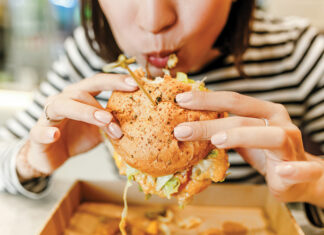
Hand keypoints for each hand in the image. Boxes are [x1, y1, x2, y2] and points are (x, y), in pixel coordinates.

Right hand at [16, 74, 137, 178]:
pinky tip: (55, 135)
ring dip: (86, 112)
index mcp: (79, 96)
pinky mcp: (38, 134)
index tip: (136, 83)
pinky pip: (41, 131)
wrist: (51, 156)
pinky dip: (47, 132)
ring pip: (64, 106)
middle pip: (82, 89)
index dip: (115, 80)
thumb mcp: (100, 129)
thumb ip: (113, 122)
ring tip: (105, 120)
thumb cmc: (77, 137)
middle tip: (127, 97)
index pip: (97, 82)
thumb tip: (138, 120)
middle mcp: (63, 100)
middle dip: (105, 92)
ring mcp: (49, 115)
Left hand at [173, 91, 323, 204]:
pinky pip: (303, 168)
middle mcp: (279, 122)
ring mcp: (292, 144)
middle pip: (242, 118)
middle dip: (209, 124)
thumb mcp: (242, 137)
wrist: (299, 175)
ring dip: (242, 137)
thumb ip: (224, 129)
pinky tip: (280, 172)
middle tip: (182, 130)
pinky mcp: (304, 167)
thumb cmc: (265, 151)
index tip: (180, 100)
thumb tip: (187, 124)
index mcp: (264, 110)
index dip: (207, 99)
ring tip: (216, 142)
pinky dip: (293, 170)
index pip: (233, 100)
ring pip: (270, 136)